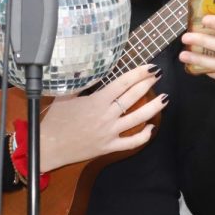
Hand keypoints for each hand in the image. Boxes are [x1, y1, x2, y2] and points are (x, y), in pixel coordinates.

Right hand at [38, 65, 166, 171]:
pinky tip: (152, 129)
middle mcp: (106, 116)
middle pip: (133, 97)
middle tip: (158, 75)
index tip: (150, 68)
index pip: (122, 83)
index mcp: (97, 101)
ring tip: (165, 98)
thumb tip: (90, 68)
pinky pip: (130, 143)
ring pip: (137, 119)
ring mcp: (110, 132)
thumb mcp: (65, 96)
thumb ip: (80, 83)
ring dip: (153, 108)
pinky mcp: (108, 147)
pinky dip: (143, 137)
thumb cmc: (55, 121)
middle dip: (148, 84)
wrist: (49, 146)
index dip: (138, 74)